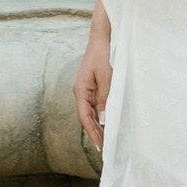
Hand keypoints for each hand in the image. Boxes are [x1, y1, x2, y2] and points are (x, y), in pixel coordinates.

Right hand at [72, 20, 112, 146]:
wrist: (101, 38)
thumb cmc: (103, 55)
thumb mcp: (107, 78)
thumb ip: (105, 99)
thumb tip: (103, 119)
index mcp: (80, 90)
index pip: (84, 117)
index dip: (92, 133)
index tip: (101, 146)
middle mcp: (80, 92)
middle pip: (86, 117)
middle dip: (95, 133)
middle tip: (105, 148)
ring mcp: (85, 89)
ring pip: (90, 112)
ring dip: (97, 126)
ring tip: (107, 140)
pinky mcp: (91, 86)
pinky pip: (94, 105)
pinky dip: (100, 116)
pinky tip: (107, 123)